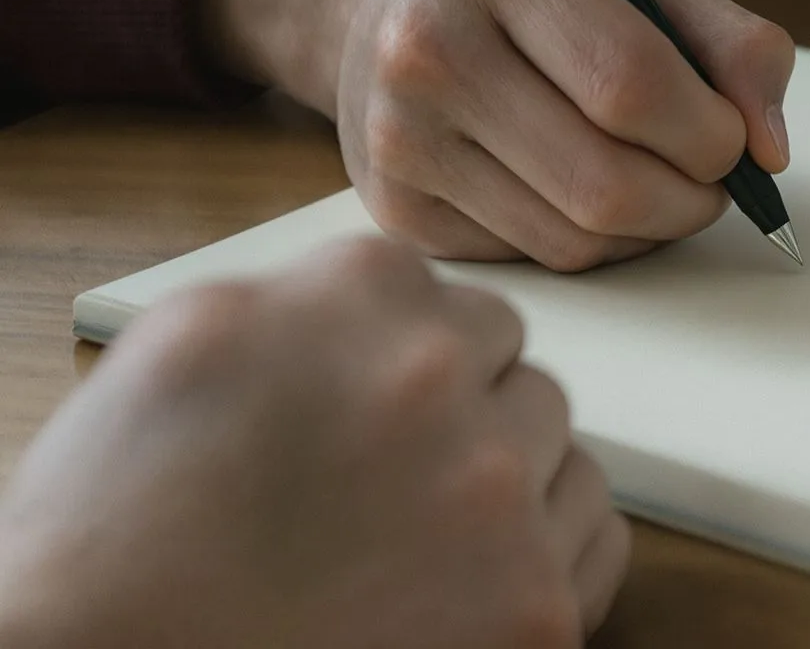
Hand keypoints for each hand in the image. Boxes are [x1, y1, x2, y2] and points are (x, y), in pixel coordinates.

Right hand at [0, 238, 626, 648]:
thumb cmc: (121, 527)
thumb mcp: (195, 339)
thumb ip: (321, 293)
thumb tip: (402, 295)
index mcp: (360, 292)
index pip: (454, 298)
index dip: (411, 360)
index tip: (375, 406)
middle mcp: (437, 377)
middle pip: (514, 370)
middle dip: (465, 417)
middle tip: (389, 478)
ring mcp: (496, 493)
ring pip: (563, 445)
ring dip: (510, 480)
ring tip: (419, 535)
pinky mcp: (534, 606)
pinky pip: (599, 536)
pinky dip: (550, 550)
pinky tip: (475, 575)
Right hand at [200, 0, 794, 270]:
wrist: (377, 6)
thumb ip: (730, 42)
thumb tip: (771, 148)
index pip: (631, 81)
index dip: (710, 133)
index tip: (734, 141)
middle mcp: (426, 43)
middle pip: (606, 180)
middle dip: (692, 200)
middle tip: (712, 183)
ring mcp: (400, 137)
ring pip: (576, 239)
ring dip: (649, 232)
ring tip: (661, 187)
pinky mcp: (397, 211)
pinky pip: (537, 260)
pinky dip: (593, 244)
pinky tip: (591, 198)